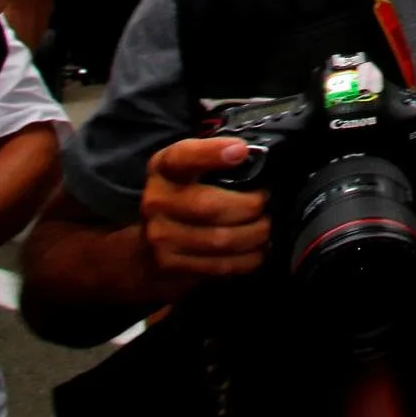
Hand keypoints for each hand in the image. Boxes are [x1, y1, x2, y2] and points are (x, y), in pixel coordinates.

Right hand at [140, 138, 271, 279]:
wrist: (149, 244)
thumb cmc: (184, 197)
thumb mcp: (190, 168)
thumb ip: (215, 157)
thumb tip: (252, 154)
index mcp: (164, 169)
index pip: (182, 157)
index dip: (211, 153)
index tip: (240, 150)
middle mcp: (157, 201)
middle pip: (210, 206)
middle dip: (250, 205)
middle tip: (266, 202)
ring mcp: (161, 236)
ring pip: (220, 240)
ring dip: (254, 234)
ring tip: (266, 226)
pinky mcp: (171, 265)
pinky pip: (220, 265)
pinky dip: (248, 258)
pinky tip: (256, 249)